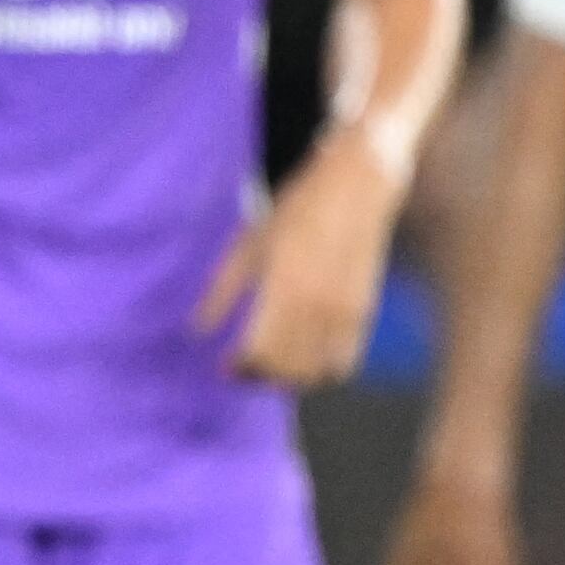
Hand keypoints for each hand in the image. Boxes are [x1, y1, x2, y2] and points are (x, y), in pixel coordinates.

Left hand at [196, 130, 401, 386]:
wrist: (356, 187)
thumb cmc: (295, 211)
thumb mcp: (248, 245)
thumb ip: (223, 291)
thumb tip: (198, 331)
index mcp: (283, 288)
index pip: (261, 352)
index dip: (241, 368)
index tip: (226, 367)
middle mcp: (317, 305)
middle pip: (287, 368)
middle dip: (262, 376)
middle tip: (244, 368)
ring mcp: (344, 310)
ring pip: (315, 370)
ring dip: (291, 377)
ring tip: (272, 364)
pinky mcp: (365, 310)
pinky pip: (345, 360)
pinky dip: (323, 370)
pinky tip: (305, 359)